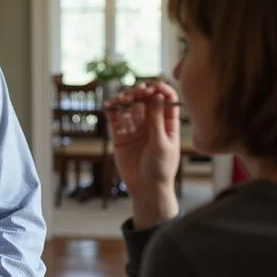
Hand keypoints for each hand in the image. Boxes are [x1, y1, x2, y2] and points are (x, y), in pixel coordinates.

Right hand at [104, 81, 179, 227]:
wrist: (146, 189)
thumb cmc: (160, 169)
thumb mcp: (161, 144)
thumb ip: (157, 120)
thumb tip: (157, 96)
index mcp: (167, 123)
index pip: (166, 99)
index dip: (161, 89)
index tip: (154, 87)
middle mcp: (151, 122)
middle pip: (146, 99)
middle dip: (141, 92)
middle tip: (137, 92)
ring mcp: (135, 128)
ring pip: (129, 106)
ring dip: (125, 99)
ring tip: (122, 99)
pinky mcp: (121, 135)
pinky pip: (115, 118)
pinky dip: (111, 109)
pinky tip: (109, 105)